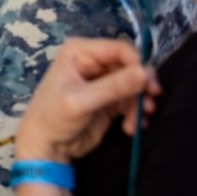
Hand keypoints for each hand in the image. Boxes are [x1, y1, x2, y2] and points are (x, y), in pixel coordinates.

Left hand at [15, 37, 160, 163]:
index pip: (119, 49)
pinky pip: (131, 101)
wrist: (46, 146)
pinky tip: (131, 128)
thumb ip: (113, 87)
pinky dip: (135, 113)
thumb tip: (144, 73)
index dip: (138, 65)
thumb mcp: (81, 101)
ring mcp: (102, 81)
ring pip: (134, 85)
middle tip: (150, 105)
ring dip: (140, 104)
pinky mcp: (110, 99)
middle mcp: (93, 62)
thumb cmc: (52, 118)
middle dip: (142, 86)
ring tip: (138, 122)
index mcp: (80, 52)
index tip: (149, 85)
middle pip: (131, 67)